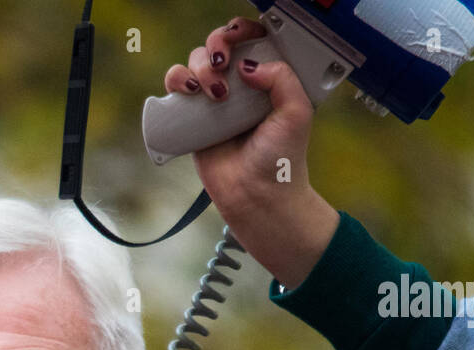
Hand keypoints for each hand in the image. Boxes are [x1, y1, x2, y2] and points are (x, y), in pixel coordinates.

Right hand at [164, 17, 337, 288]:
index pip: (252, 41)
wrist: (256, 196)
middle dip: (217, 45)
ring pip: (195, 63)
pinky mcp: (192, 120)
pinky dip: (176, 80)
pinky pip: (177, 89)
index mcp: (267, 80)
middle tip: (223, 65)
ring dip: (198, 66)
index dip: (243, 31)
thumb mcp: (296, 112)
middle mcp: (239, 87)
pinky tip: (189, 91)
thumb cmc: (280, 159)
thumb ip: (283, 79)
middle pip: (219, 47)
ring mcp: (213, 102)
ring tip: (212, 92)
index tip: (240, 35)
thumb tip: (247, 65)